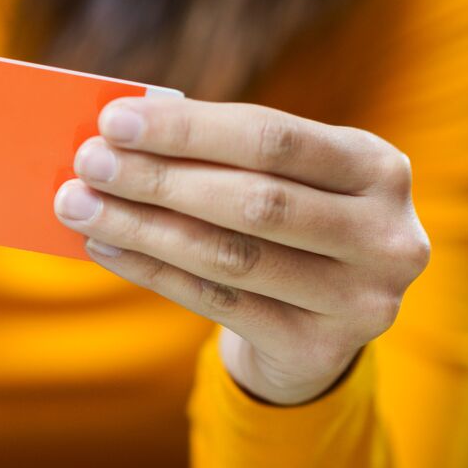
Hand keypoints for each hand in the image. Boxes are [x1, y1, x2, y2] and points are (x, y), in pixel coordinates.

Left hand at [54, 100, 429, 405]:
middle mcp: (387, 234)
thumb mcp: (281, 179)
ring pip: (231, 256)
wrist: (324, 327)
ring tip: (80, 206)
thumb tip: (120, 134)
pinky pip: (218, 303)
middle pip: (253, 199)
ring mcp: (363, 298)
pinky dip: (153, 271)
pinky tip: (105, 246)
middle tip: (88, 163)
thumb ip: (221, 155)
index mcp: (379, 167)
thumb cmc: (287, 226)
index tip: (113, 119)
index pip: (273, 137)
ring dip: (143, 227)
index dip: (188, 128)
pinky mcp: (322, 348)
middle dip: (159, 178)